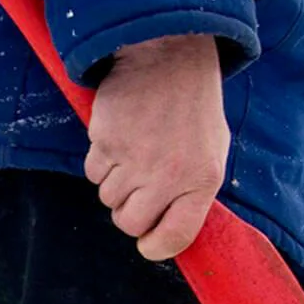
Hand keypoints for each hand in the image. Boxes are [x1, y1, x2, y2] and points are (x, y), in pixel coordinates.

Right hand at [84, 35, 229, 260]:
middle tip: (138, 190)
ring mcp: (134, 159)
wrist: (168, 56)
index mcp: (201, 180)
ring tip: (133, 153)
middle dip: (129, 213)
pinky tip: (119, 139)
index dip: (156, 247)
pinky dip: (101, 162)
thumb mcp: (211, 152)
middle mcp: (167, 175)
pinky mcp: (105, 142)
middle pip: (130, 224)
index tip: (148, 243)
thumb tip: (165, 231)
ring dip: (115, 183)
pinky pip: (92, 173)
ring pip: (107, 198)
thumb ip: (192, 194)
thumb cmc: (192, 108)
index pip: (172, 238)